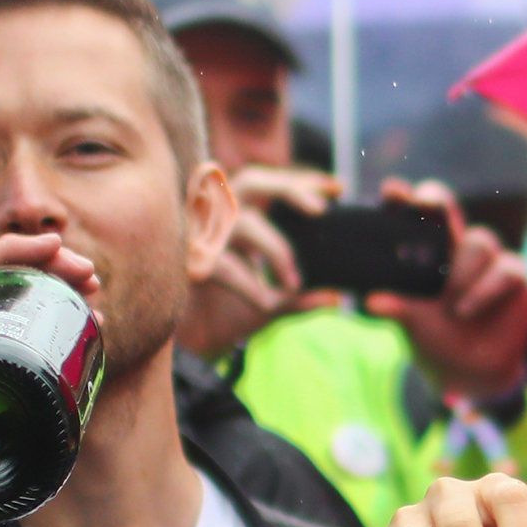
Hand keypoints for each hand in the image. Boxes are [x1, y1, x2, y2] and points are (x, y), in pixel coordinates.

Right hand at [179, 165, 336, 358]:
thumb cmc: (227, 314)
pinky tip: (266, 302)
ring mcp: (197, 234)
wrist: (187, 346)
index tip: (340, 187)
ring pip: (244, 222)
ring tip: (295, 283)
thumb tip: (335, 298)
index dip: (304, 180)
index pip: (270, 185)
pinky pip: (227, 265)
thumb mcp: (270, 302)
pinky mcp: (186, 261)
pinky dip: (250, 283)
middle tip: (321, 210)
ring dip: (277, 249)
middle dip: (289, 188)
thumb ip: (298, 297)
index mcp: (233, 218)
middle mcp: (213, 218)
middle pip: (252, 180)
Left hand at [370, 181, 526, 404]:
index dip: (403, 199)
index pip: (412, 215)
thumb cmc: (436, 340)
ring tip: (453, 309)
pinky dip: (486, 289)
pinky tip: (468, 309)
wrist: (470, 373)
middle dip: (436, 202)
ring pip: (479, 242)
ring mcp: (486, 260)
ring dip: (463, 272)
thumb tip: (372, 301)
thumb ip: (397, 308)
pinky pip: (505, 268)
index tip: (392, 191)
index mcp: (423, 253)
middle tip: (426, 206)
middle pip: (446, 207)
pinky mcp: (514, 277)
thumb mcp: (412, 325)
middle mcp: (453, 248)